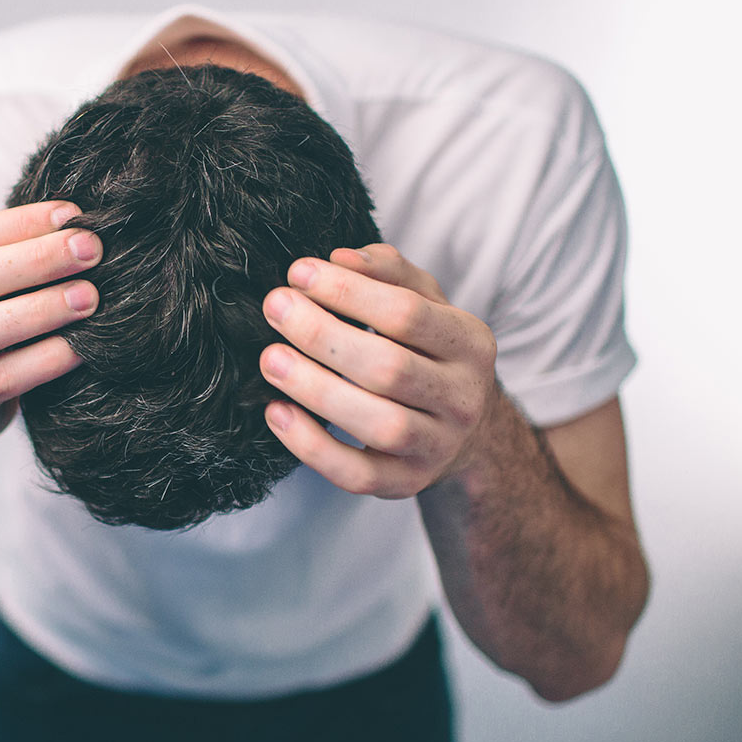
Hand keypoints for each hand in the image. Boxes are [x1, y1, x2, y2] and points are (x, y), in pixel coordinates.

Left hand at [259, 243, 497, 498]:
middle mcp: (463, 398)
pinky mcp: (407, 483)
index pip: (408, 314)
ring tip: (271, 358)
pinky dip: (312, 446)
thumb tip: (339, 258)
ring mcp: (438, 447)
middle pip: (390, 369)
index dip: (348, 292)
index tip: (299, 273)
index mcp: (470, 343)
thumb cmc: (428, 353)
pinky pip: (358, 474)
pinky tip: (277, 411)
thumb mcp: (425, 303)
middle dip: (323, 336)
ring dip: (316, 390)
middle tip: (276, 308)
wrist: (462, 430)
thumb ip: (388, 273)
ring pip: (379, 425)